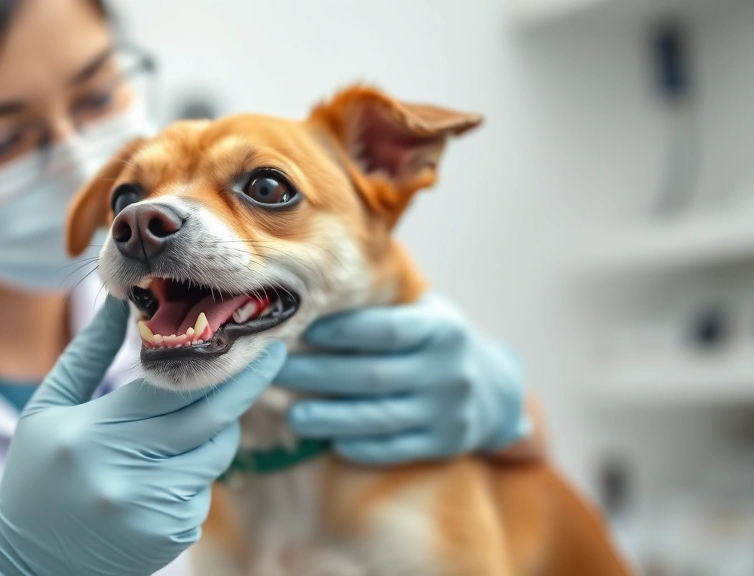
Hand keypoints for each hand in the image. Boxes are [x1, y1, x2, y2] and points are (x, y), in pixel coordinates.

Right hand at [0, 296, 286, 575]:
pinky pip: (207, 485)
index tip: (241, 330)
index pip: (168, 387)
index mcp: (89, 436)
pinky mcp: (174, 535)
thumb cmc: (35, 476)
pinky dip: (198, 468)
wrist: (31, 563)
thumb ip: (89, 353)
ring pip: (217, 451)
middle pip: (209, 417)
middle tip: (275, 352)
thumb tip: (120, 299)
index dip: (210, 355)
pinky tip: (165, 469)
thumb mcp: (48, 409)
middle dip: (247, 382)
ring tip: (195, 414)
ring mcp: (154, 511)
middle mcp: (126, 476)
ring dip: (218, 426)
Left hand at [275, 293, 529, 464]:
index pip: (385, 330)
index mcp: (441, 329)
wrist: (494, 389)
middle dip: (318, 375)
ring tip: (291, 416)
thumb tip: (313, 284)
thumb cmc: (435, 340)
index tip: (301, 330)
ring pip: (380, 417)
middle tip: (275, 372)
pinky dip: (363, 447)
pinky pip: (397, 448)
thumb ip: (382, 302)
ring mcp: (449, 411)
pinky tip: (330, 442)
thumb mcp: (424, 311)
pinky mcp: (446, 443)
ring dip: (331, 418)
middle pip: (373, 375)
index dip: (342, 331)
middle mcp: (449, 370)